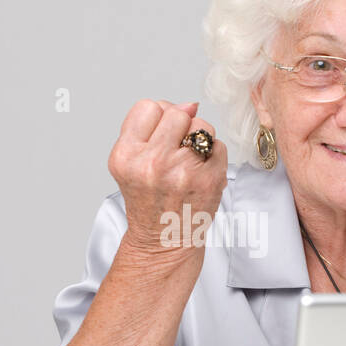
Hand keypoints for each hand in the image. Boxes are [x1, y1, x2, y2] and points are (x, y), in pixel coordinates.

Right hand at [108, 99, 227, 259]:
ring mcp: (182, 171)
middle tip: (174, 151)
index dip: (157, 118)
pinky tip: (200, 173)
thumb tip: (189, 104)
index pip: (149, 106)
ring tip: (187, 162)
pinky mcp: (209, 180)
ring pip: (202, 125)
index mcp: (126, 156)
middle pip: (177, 112)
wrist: (163, 241)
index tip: (158, 137)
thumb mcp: (131, 162)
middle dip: (179, 127)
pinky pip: (219, 145)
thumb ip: (151, 128)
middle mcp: (152, 163)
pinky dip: (213, 156)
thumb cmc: (148, 200)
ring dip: (198, 139)